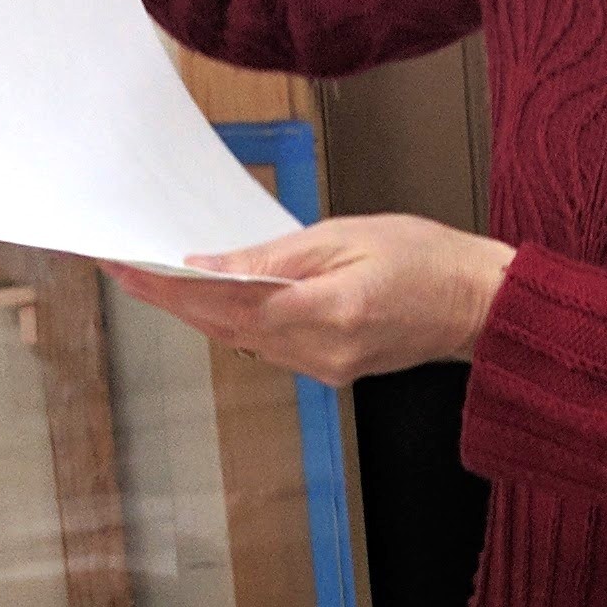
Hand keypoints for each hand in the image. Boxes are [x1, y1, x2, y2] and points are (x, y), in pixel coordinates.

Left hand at [112, 217, 516, 383]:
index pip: (226, 303)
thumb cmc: (428, 259)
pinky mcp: (331, 371)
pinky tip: (218, 300)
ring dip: (200, 313)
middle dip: (172, 300)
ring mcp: (325, 369)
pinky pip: (268, 347)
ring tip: (160, 281)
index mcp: (326, 312)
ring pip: (242, 341)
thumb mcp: (345, 235)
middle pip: (224, 328)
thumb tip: (211, 266)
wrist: (478, 303)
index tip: (129, 268)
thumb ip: (272, 257)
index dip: (170, 289)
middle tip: (127, 270)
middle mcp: (320, 352)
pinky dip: (237, 323)